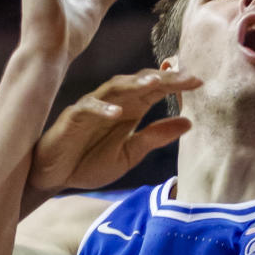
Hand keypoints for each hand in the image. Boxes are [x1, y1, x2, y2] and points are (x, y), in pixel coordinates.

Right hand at [27, 69, 201, 192]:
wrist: (54, 177)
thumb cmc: (88, 163)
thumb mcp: (129, 154)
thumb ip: (155, 138)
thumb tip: (189, 123)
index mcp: (130, 110)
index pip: (157, 91)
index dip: (177, 85)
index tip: (200, 82)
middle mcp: (114, 103)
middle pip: (141, 83)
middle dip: (164, 78)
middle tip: (187, 76)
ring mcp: (92, 108)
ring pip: (115, 87)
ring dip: (135, 84)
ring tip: (155, 83)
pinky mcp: (72, 118)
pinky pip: (87, 108)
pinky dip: (102, 109)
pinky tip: (117, 112)